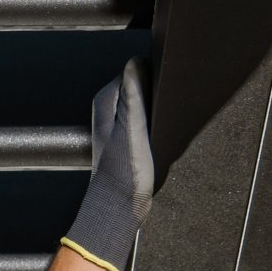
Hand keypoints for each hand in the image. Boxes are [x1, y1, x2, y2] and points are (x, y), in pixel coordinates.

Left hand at [62, 58, 155, 270]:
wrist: (120, 207)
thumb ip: (131, 96)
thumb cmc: (123, 173)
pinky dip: (158, 121)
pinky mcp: (131, 136)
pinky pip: (150, 118)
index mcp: (105, 101)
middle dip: (157, 91)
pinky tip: (162, 134)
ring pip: (148, 101)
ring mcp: (120, 122)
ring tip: (162, 124)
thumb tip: (134, 63)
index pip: (135, 69)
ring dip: (159, 107)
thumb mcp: (132, 129)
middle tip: (165, 110)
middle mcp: (109, 109)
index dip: (154, 73)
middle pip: (142, 84)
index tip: (166, 85)